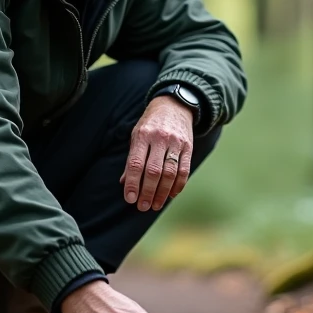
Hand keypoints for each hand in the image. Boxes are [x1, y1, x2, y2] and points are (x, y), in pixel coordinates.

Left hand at [120, 96, 193, 211]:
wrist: (174, 105)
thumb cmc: (150, 124)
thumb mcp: (136, 136)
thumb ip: (131, 159)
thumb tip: (124, 183)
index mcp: (142, 135)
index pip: (135, 163)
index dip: (132, 183)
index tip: (130, 199)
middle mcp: (159, 138)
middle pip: (153, 171)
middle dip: (147, 192)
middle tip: (142, 207)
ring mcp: (176, 143)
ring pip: (170, 173)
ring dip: (162, 192)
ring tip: (155, 205)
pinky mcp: (188, 147)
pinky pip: (184, 170)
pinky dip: (178, 185)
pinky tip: (170, 195)